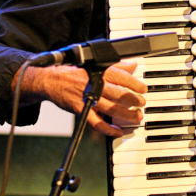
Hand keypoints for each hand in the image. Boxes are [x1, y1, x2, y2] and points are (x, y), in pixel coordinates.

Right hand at [12, 60, 146, 136]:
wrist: (52, 80)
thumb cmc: (75, 72)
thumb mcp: (96, 64)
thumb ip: (116, 65)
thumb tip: (132, 64)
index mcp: (100, 72)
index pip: (122, 77)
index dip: (135, 84)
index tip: (143, 89)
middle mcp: (96, 85)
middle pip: (120, 94)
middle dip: (134, 100)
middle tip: (142, 104)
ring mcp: (89, 99)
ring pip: (112, 109)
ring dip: (126, 114)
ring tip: (136, 117)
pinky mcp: (82, 110)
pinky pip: (97, 123)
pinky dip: (108, 129)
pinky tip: (118, 131)